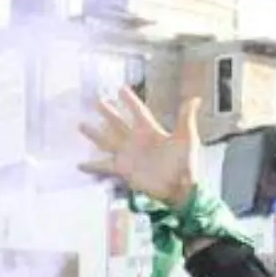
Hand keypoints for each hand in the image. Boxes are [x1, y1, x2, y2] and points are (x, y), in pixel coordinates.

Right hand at [79, 89, 199, 207]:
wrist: (179, 187)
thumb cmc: (184, 163)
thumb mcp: (187, 137)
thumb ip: (186, 117)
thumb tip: (195, 98)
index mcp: (150, 130)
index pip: (138, 111)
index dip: (130, 100)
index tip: (121, 88)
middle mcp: (136, 140)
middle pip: (118, 123)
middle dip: (108, 112)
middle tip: (97, 100)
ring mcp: (128, 155)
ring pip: (107, 140)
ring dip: (94, 133)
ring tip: (81, 124)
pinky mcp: (123, 170)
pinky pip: (104, 166)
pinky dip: (92, 166)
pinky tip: (79, 164)